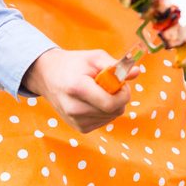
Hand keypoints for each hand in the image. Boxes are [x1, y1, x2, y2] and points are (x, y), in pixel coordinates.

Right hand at [22, 47, 136, 132]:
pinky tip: (95, 100)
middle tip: (110, 84)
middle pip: (114, 111)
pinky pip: (104, 121)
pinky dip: (106, 111)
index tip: (122, 83)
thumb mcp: (95, 58)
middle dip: (120, 97)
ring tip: (99, 91)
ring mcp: (75, 121)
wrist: (47, 76)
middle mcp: (74, 108)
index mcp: (78, 88)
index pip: (110, 103)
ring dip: (113, 104)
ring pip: (111, 117)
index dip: (123, 94)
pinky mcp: (78, 128)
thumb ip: (117, 66)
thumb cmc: (75, 64)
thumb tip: (137, 72)